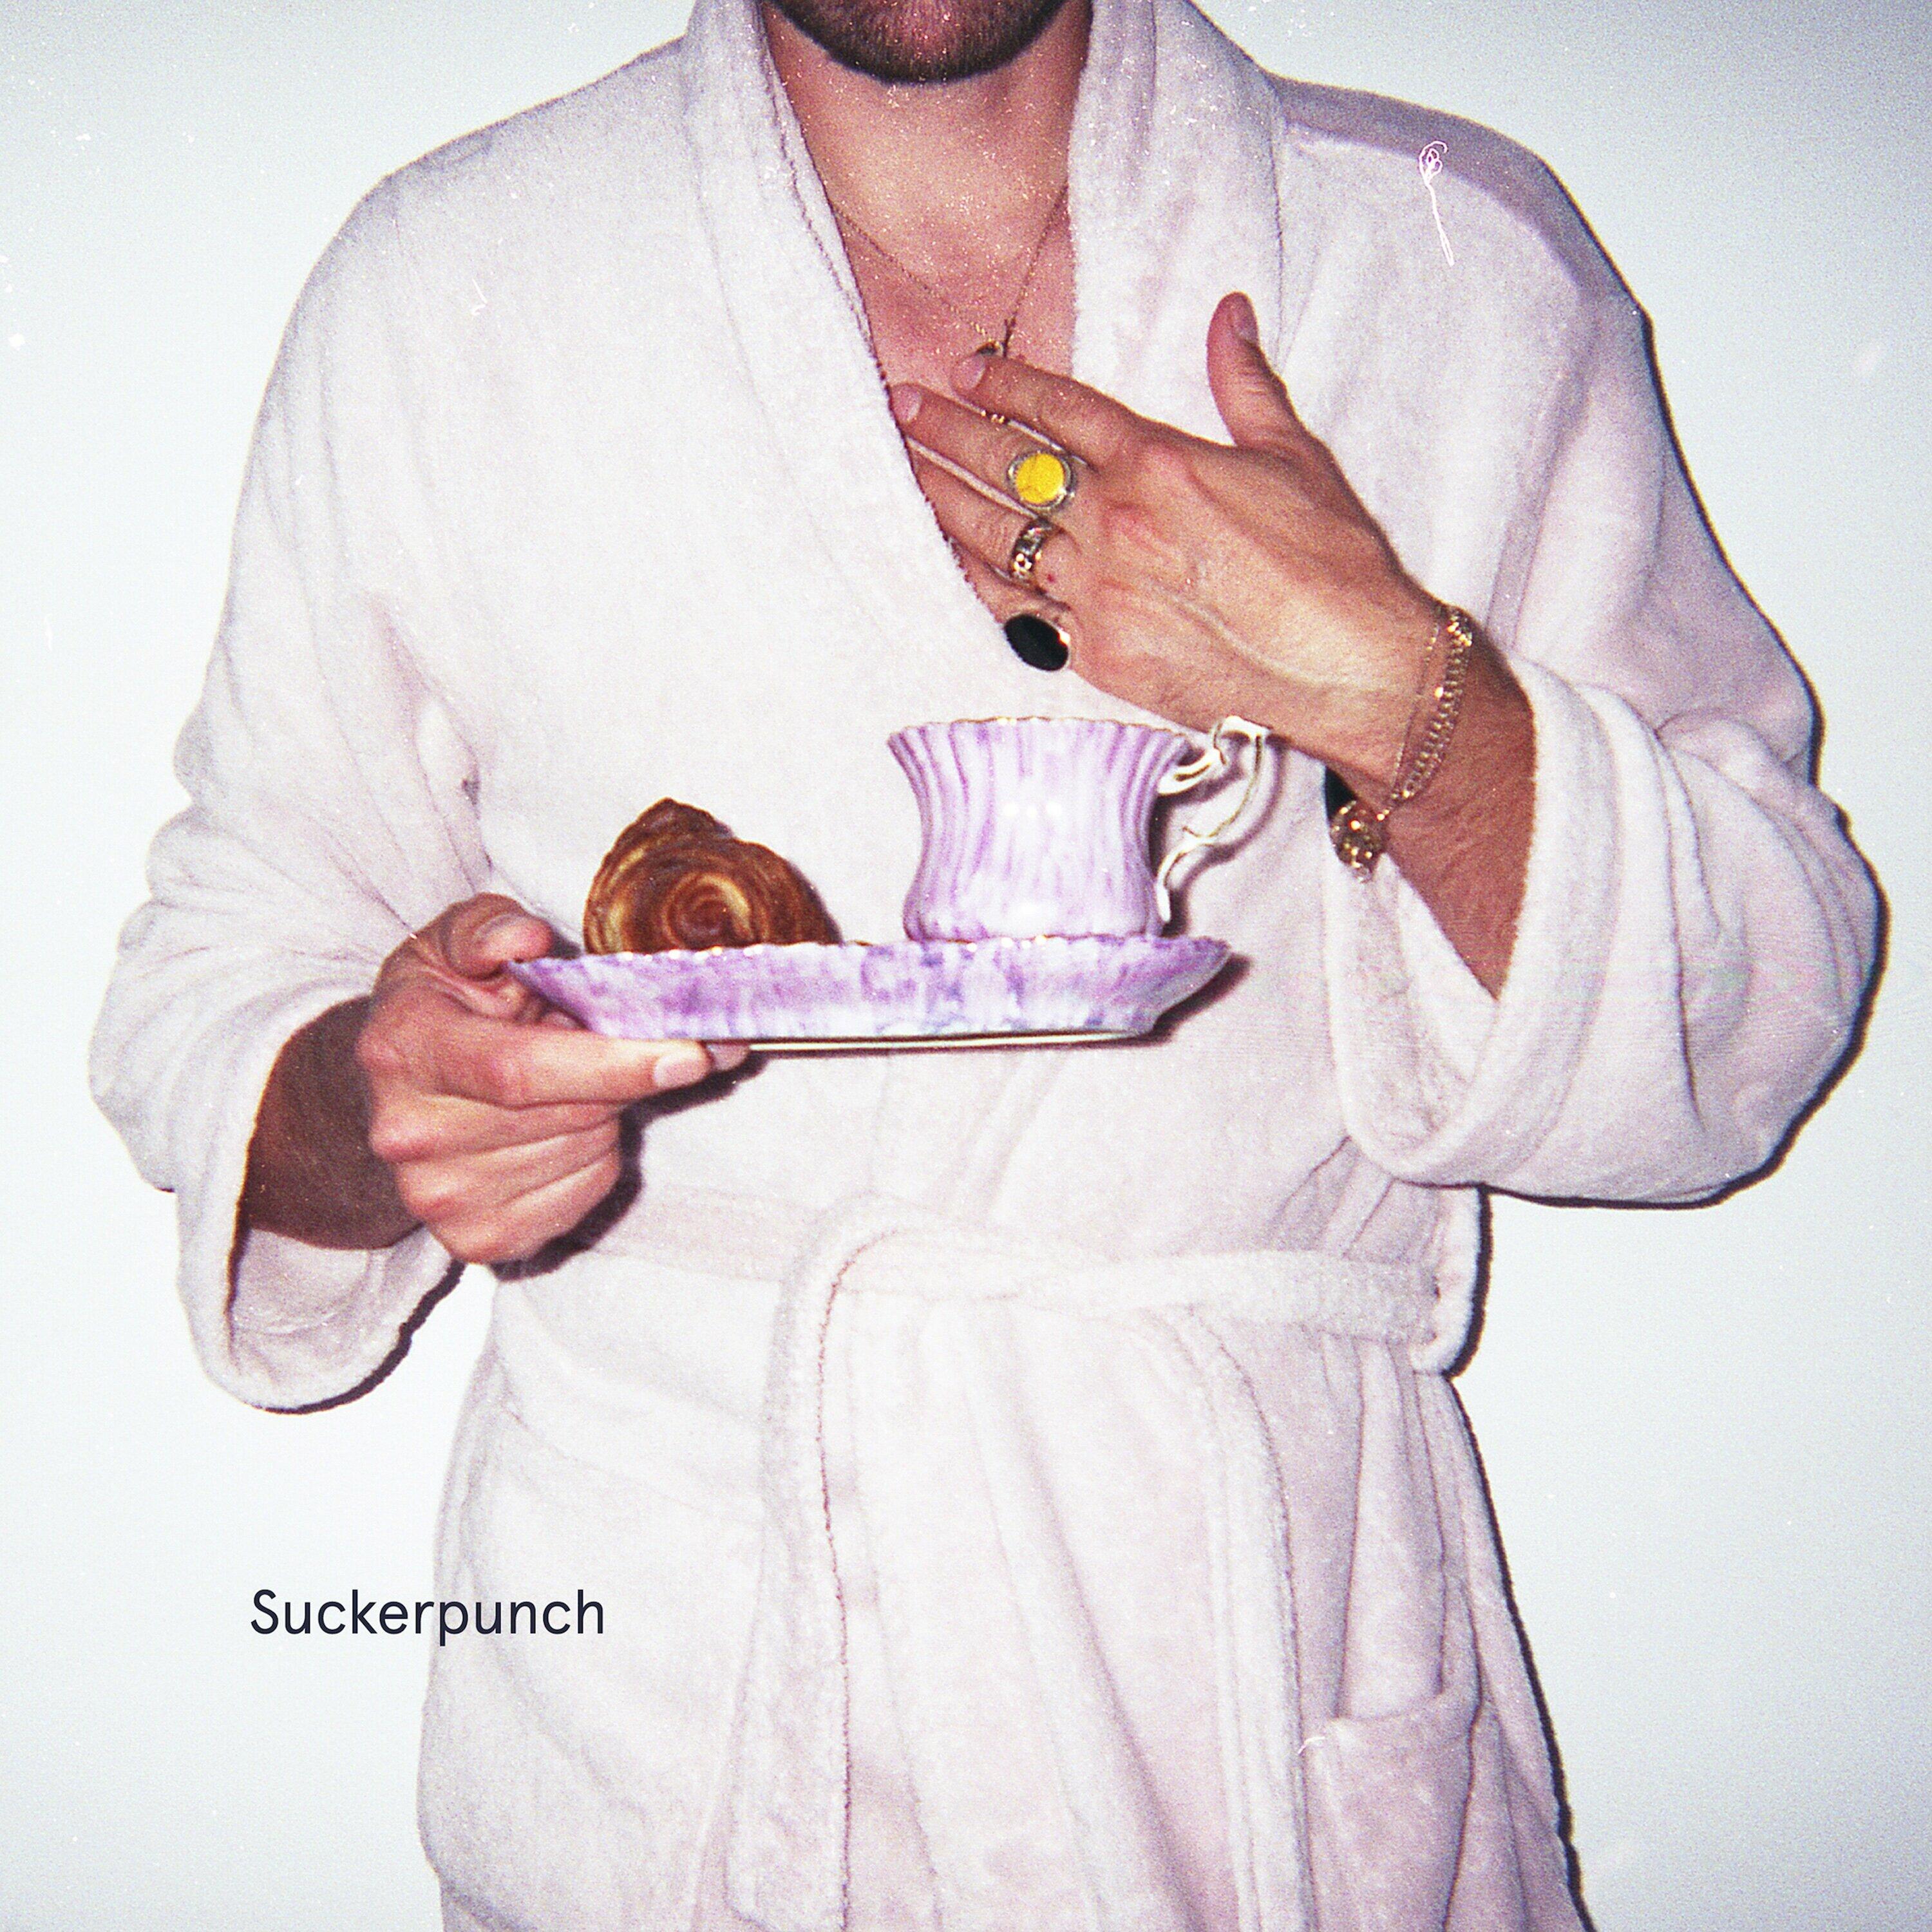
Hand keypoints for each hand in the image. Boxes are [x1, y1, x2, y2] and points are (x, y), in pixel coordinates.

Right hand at [355, 894, 745, 1262]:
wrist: (397, 1090)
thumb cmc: (440, 1005)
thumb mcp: (451, 943)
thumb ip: (488, 928)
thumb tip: (528, 939)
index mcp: (404, 1049)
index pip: (518, 1070)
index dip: (611, 1063)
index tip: (688, 1052)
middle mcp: (411, 1134)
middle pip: (568, 1114)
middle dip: (626, 1075)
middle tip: (636, 1043)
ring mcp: (440, 1197)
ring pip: (586, 1152)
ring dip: (608, 1113)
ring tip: (572, 1082)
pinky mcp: (476, 1240)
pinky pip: (584, 1194)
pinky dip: (596, 1158)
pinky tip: (562, 1127)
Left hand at [890, 291, 1438, 791]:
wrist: (1347, 666)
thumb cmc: (1332, 564)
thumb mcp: (1293, 456)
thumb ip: (1244, 383)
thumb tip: (1228, 313)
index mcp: (1160, 462)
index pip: (1061, 411)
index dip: (1007, 385)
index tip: (964, 370)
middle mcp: (1115, 524)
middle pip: (1010, 470)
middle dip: (948, 432)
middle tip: (902, 407)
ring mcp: (1099, 594)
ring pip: (998, 540)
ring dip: (945, 501)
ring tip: (907, 472)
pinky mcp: (1098, 656)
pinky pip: (1021, 614)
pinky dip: (982, 583)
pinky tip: (954, 560)